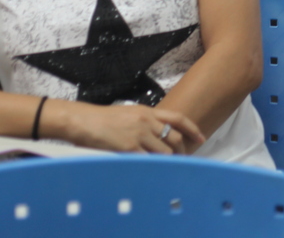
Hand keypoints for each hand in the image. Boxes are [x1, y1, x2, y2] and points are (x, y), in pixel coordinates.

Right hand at [48, 99, 204, 154]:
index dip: (192, 128)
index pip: (177, 118)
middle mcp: (147, 121)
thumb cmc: (101, 118)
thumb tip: (156, 134)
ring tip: (166, 169)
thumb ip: (144, 122)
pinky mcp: (128, 147)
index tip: (201, 138)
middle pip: (174, 138)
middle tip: (180, 161)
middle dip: (180, 152)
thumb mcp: (128, 113)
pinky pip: (148, 160)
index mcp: (147, 111)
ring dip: (167, 162)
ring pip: (164, 152)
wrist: (82, 120)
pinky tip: (152, 172)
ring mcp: (139, 134)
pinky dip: (152, 167)